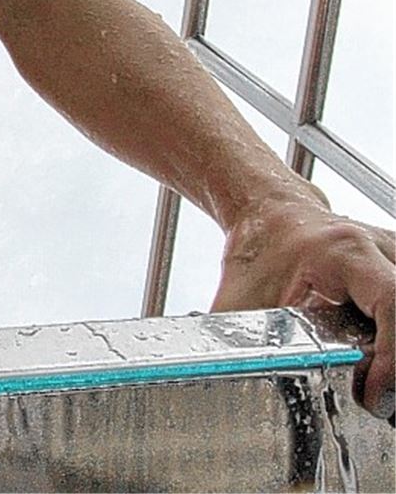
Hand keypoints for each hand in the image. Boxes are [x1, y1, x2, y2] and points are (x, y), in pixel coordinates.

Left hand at [212, 197, 394, 422]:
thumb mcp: (240, 296)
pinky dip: (392, 338)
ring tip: (372, 375)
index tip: (374, 393)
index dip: (392, 356)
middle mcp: (380, 249)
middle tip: (371, 393)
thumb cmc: (258, 248)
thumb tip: (227, 375)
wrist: (268, 214)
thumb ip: (237, 339)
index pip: (392, 303)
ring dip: (394, 351)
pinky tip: (375, 353)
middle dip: (394, 365)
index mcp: (343, 251)